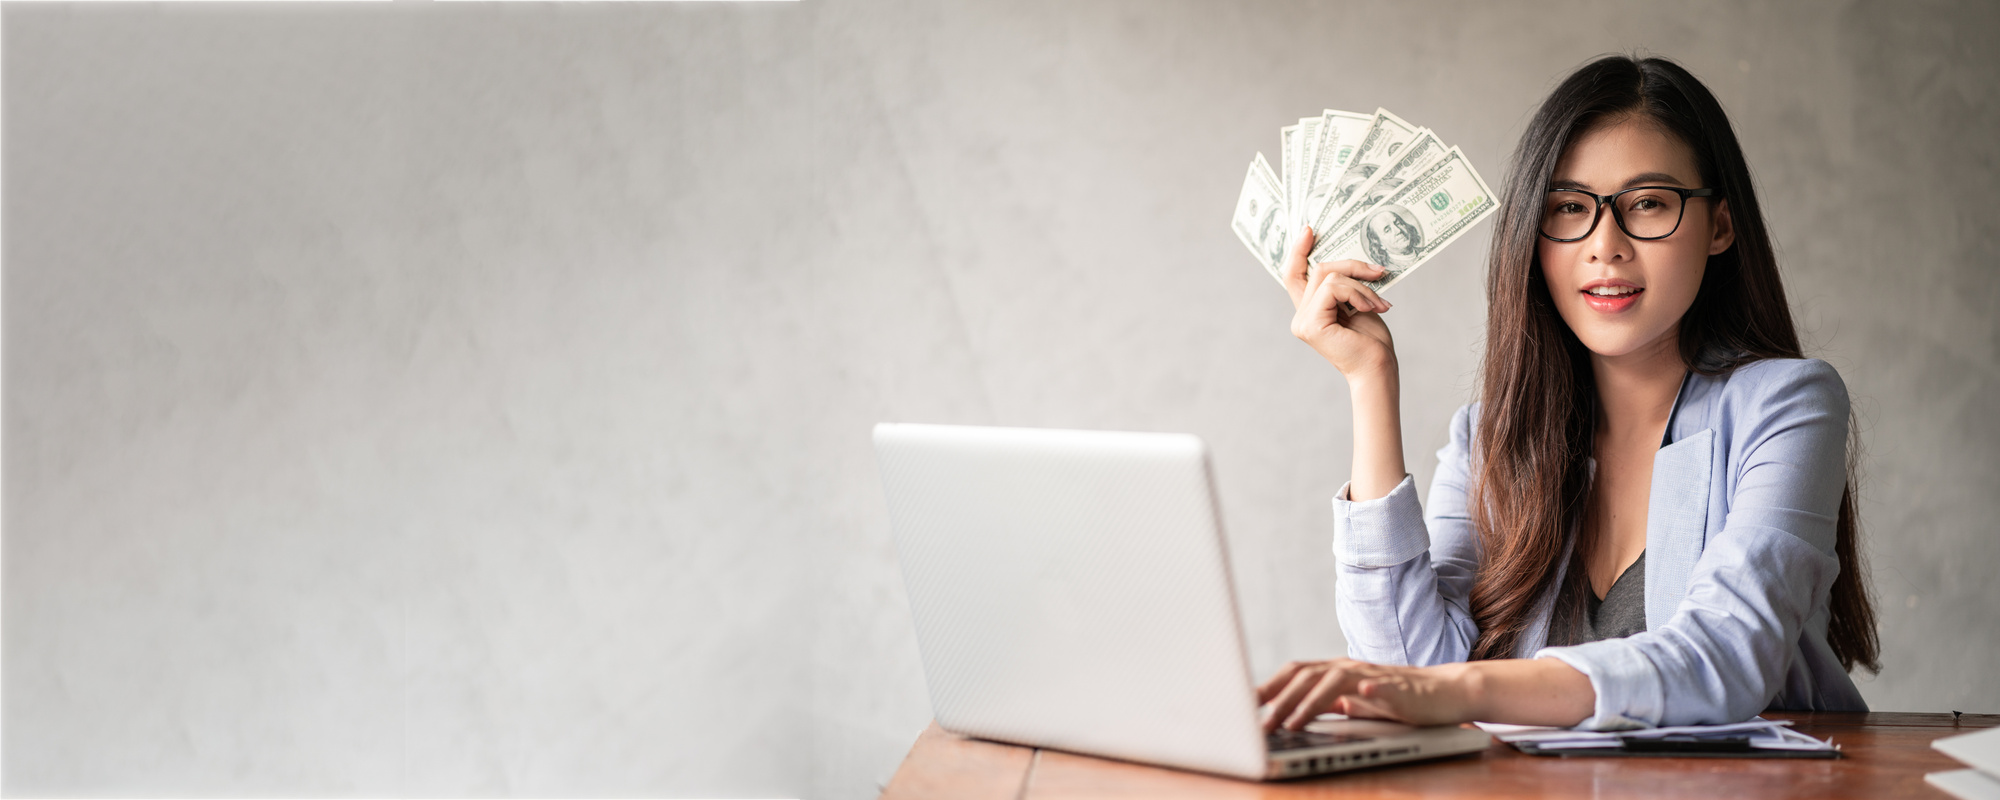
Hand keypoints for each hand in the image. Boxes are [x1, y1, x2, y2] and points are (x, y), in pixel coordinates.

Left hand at [1255, 658, 1479, 730]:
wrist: (1444, 693)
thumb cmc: (1396, 700)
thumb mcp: (1353, 704)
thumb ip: (1324, 705)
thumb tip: (1288, 716)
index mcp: (1335, 672)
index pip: (1294, 674)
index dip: (1267, 687)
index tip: (1241, 705)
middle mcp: (1348, 669)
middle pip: (1306, 676)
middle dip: (1279, 698)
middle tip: (1259, 724)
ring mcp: (1373, 675)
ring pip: (1333, 681)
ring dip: (1308, 702)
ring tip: (1290, 723)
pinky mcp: (1399, 687)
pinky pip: (1380, 685)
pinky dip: (1367, 688)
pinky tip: (1358, 694)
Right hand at [1282, 227, 1396, 377]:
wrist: (1378, 369)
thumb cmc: (1371, 342)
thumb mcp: (1357, 304)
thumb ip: (1344, 286)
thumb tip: (1349, 260)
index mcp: (1308, 312)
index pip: (1294, 275)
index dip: (1299, 251)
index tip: (1310, 230)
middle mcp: (1300, 317)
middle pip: (1318, 269)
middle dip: (1352, 266)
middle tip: (1379, 271)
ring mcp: (1302, 322)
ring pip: (1328, 276)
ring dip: (1361, 284)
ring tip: (1380, 303)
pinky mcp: (1311, 325)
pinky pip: (1333, 288)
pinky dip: (1358, 293)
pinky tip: (1373, 308)